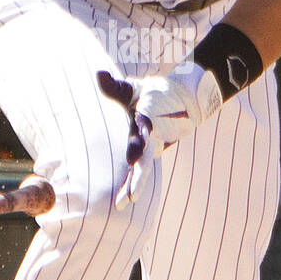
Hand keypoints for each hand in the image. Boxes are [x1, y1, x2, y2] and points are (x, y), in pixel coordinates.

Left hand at [97, 65, 221, 208]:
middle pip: (144, 161)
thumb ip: (115, 86)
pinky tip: (125, 200)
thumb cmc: (152, 94)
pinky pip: (140, 170)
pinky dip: (133, 183)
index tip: (133, 158)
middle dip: (136, 178)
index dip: (138, 147)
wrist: (182, 100)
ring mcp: (151, 147)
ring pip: (142, 170)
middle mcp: (151, 138)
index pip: (143, 136)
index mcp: (147, 122)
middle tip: (130, 197)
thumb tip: (98, 75)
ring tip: (123, 204)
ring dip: (134, 186)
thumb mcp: (134, 88)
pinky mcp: (149, 152)